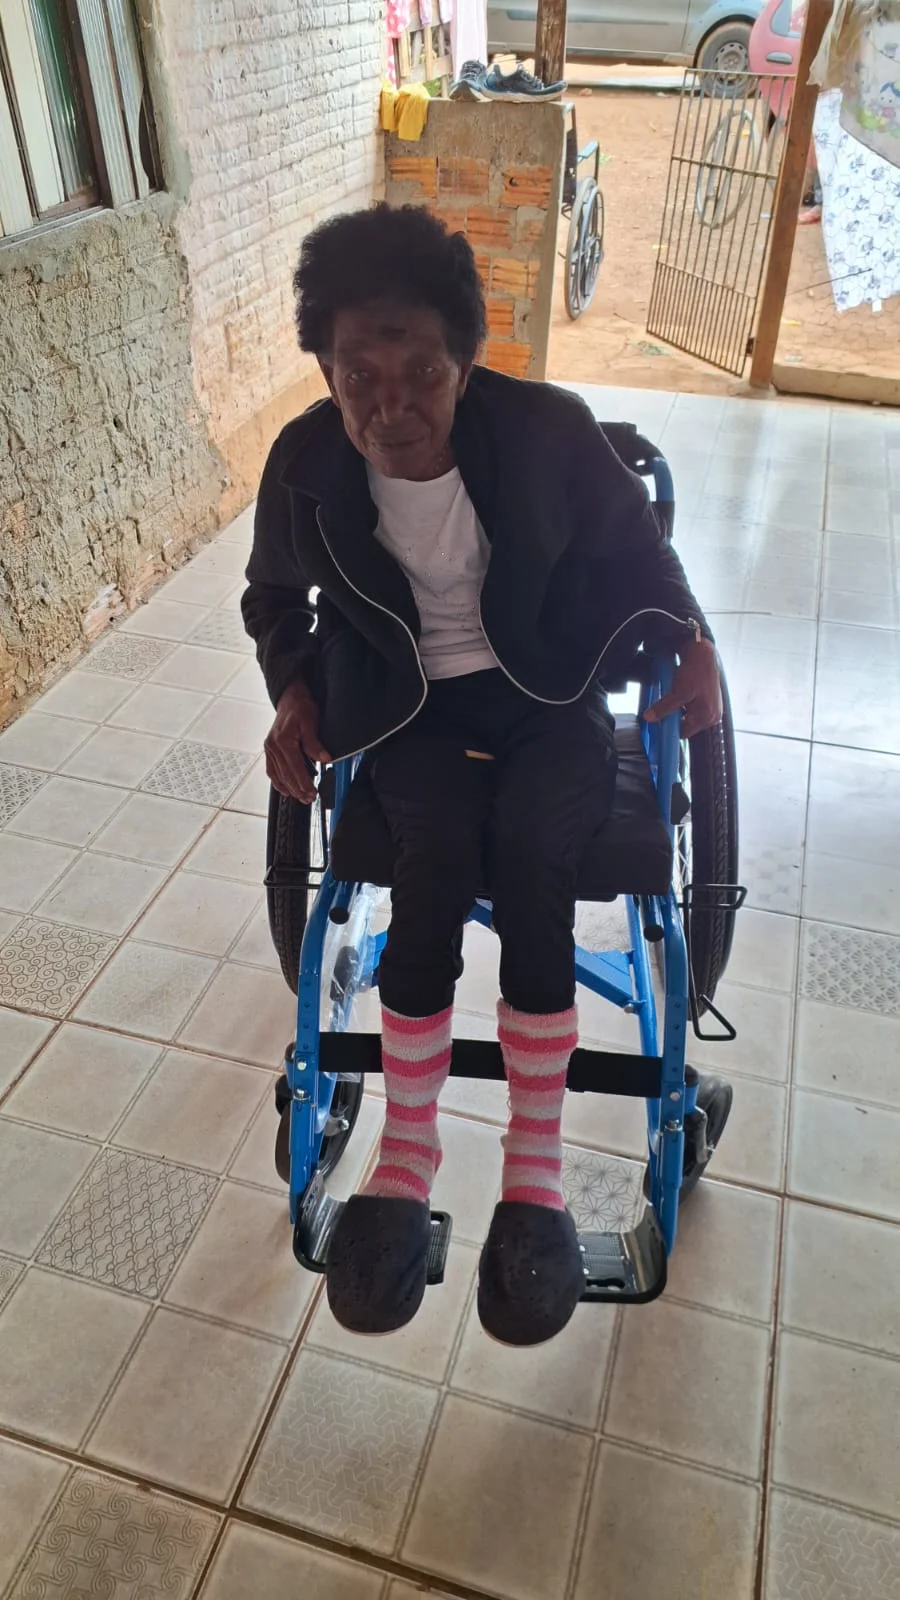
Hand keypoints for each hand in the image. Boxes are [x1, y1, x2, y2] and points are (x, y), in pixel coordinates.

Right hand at [265, 681, 331, 803]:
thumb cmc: (300, 708)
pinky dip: (278, 781)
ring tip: (299, 797)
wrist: (290, 698)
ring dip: (288, 788)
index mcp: (283, 741)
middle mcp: (273, 746)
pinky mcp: (270, 749)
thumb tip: (324, 759)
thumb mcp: (310, 723)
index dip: (303, 783)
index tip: (311, 793)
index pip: (294, 768)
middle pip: (285, 775)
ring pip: (277, 775)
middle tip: (308, 799)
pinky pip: (271, 770)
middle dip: (297, 789)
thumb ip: (314, 744)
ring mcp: (270, 748)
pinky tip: (285, 788)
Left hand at [644, 637, 722, 739]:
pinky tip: (680, 692)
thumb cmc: (696, 671)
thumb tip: (650, 718)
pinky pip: (693, 706)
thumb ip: (664, 708)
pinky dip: (684, 702)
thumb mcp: (678, 692)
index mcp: (707, 717)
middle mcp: (712, 715)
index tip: (658, 722)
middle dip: (675, 717)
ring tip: (674, 695)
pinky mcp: (709, 699)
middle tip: (665, 705)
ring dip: (679, 709)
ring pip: (689, 715)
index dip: (670, 727)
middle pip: (687, 725)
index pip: (684, 732)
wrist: (703, 653)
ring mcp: (712, 707)